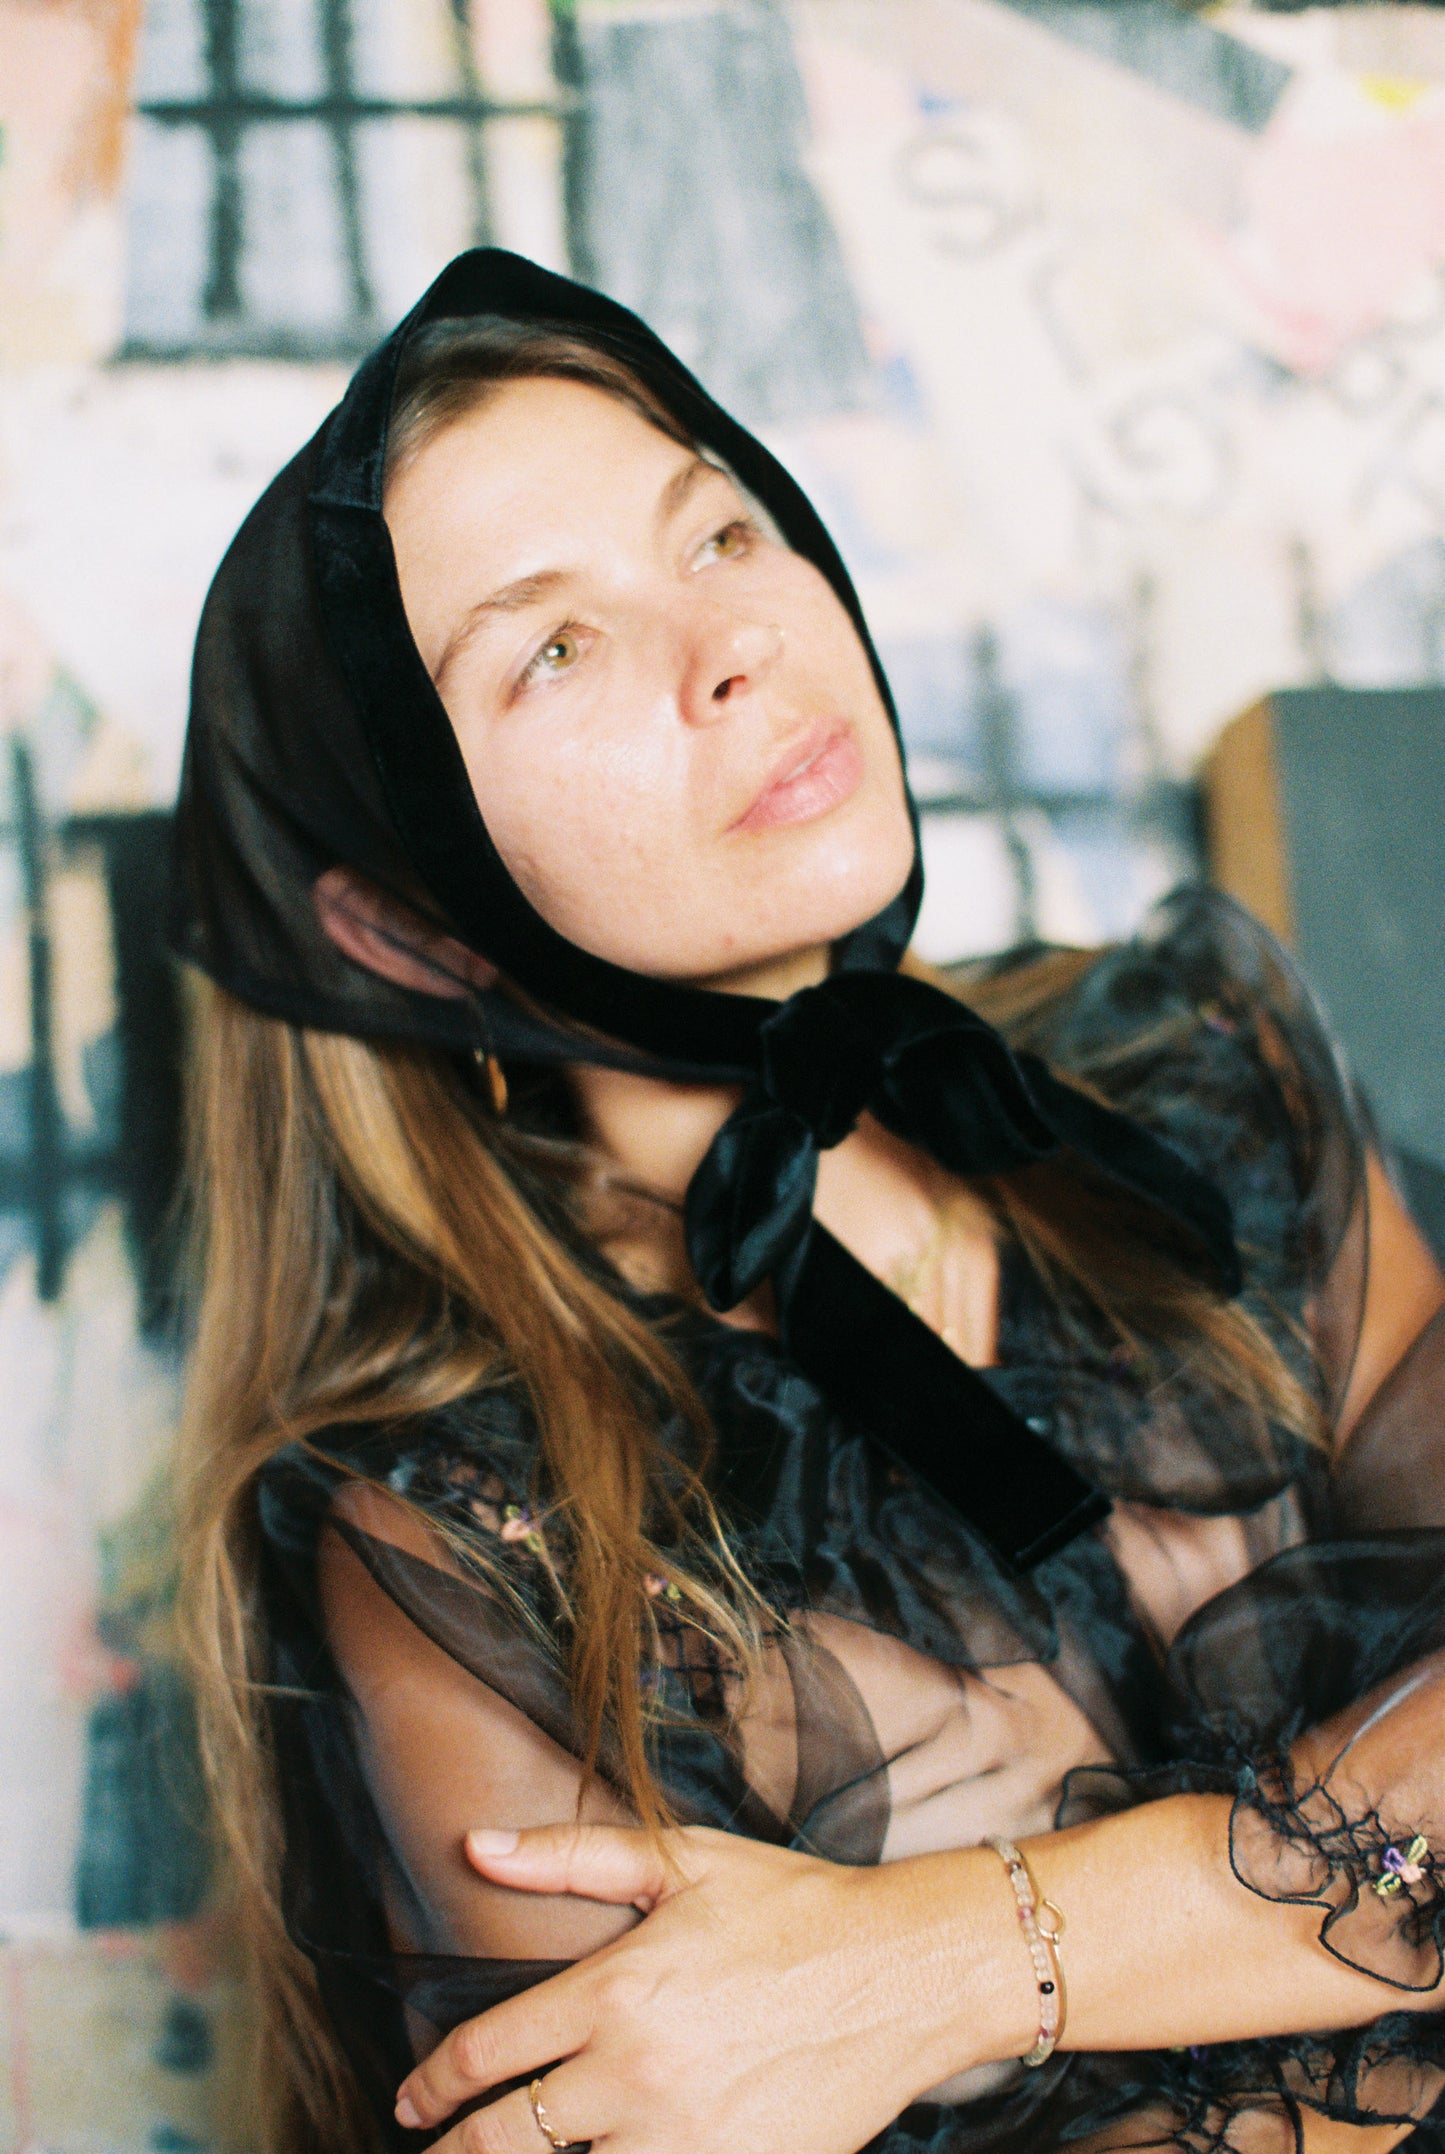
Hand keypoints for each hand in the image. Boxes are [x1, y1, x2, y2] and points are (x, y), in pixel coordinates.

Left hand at [394, 1823, 984, 2153]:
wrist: (906, 1973)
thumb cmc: (793, 1907)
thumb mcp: (681, 1861)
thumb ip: (570, 1856)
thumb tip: (476, 1844)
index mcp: (615, 1992)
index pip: (486, 2055)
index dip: (431, 2085)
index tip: (411, 2098)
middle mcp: (635, 2076)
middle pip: (504, 2143)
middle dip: (454, 2152)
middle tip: (432, 2151)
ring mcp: (683, 2141)